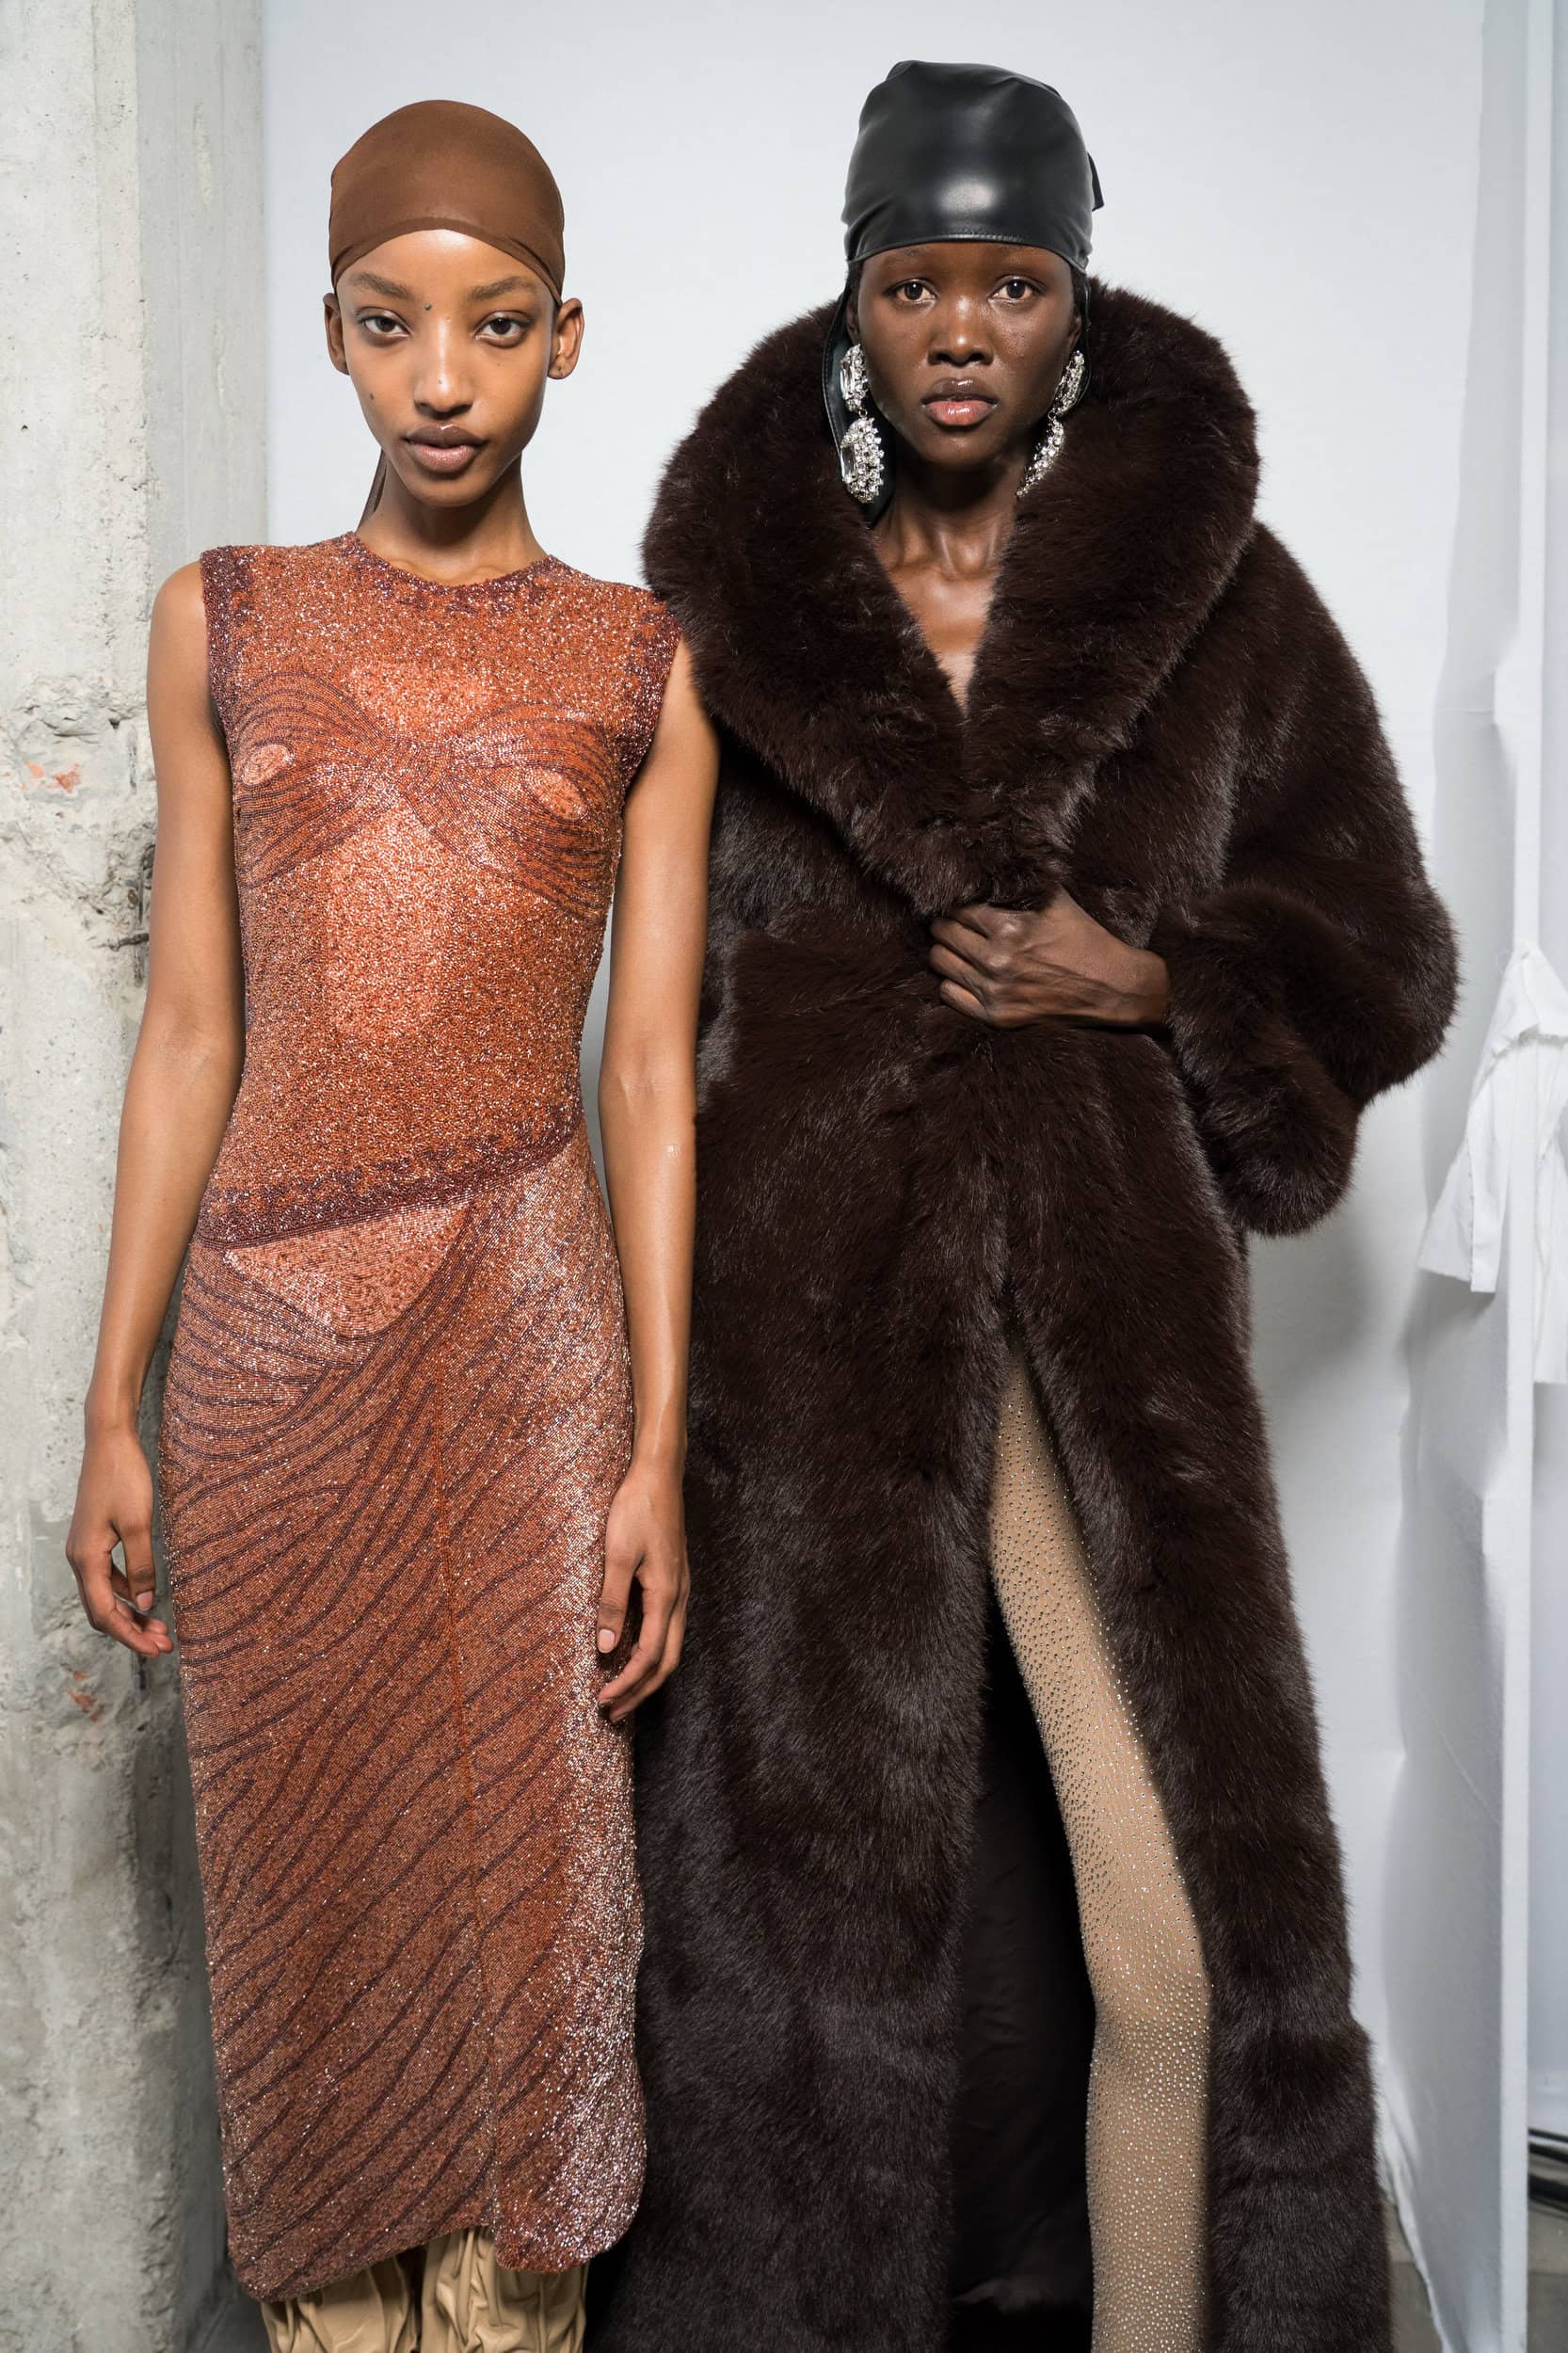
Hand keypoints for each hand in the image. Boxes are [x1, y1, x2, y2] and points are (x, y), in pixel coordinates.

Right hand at [66, 1421, 174, 1658]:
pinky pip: (106, 1577)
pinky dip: (125, 1591)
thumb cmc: (124, 1478)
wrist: (109, 1442)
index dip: (131, 1636)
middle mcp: (79, 1558)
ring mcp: (84, 1549)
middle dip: (131, 1630)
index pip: (105, 1614)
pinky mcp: (93, 1539)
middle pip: (101, 1611)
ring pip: (103, 1595)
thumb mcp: (139, 1524)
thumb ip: (142, 1566)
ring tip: (159, 1626)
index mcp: (86, 1559)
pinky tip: (146, 1594)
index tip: (158, 1650)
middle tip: (163, 1643)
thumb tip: (146, 1603)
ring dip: (129, 1612)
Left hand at [596, 1457, 689, 1723]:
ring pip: (670, 1647)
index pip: (650, 1656)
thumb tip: (606, 1648)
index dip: (627, 1683)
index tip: (602, 1700)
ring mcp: (679, 1590)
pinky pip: (666, 1629)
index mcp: (667, 1595)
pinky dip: (649, 1651)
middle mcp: (679, 1598)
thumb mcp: (618, 1555)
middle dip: (640, 1690)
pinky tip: (629, 1652)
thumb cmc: (636, 1510)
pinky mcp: (673, 1581)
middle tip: (613, 1713)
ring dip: (646, 1674)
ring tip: (620, 1692)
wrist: (658, 1475)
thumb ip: (612, 1602)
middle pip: (667, 1661)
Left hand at [930, 896, 1169, 1028]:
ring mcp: (995, 990)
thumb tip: (991, 861)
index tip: (958, 901)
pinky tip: (966, 972)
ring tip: (959, 945)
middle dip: (946, 923)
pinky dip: (952, 981)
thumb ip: (1023, 881)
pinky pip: (948, 995)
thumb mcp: (1056, 899)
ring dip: (946, 950)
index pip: (957, 907)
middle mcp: (997, 960)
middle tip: (955, 922)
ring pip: (940, 962)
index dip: (956, 902)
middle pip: (943, 933)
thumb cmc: (1084, 937)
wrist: (1109, 986)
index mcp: (1010, 927)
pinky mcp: (996, 1015)